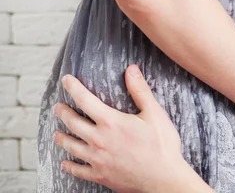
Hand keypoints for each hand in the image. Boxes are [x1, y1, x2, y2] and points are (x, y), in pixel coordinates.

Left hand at [53, 65, 207, 192]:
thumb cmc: (162, 145)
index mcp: (111, 122)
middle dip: (63, 112)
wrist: (163, 178)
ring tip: (56, 133)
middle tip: (58, 107)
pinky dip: (69, 166)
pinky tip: (65, 163)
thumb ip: (140, 90)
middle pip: (73, 123)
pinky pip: (78, 170)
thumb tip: (131, 69)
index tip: (66, 80)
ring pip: (71, 146)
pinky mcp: (100, 175)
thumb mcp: (154, 113)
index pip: (85, 100)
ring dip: (62, 138)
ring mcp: (97, 159)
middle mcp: (99, 140)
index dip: (73, 88)